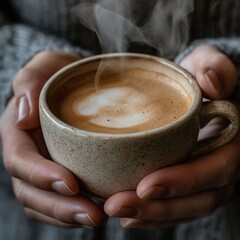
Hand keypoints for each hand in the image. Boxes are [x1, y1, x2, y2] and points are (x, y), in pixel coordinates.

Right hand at [0, 51, 106, 227]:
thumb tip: (23, 114)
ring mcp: (42, 166)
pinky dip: (74, 211)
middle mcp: (28, 153)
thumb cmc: (60, 74)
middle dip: (59, 206)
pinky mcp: (59, 173)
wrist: (75, 84)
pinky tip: (98, 211)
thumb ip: (30, 81)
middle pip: (31, 191)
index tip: (70, 184)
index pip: (20, 160)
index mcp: (18, 130)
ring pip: (45, 202)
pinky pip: (60, 201)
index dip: (40, 175)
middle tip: (94, 214)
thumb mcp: (46, 65)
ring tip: (99, 218)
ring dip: (70, 215)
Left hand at [104, 44, 239, 228]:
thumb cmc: (198, 79)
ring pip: (182, 209)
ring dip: (148, 215)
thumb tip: (212, 83)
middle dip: (157, 207)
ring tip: (114, 211)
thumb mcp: (207, 66)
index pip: (214, 169)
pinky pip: (174, 208)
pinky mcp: (188, 184)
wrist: (194, 94)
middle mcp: (220, 166)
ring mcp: (205, 179)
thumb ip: (214, 69)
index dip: (184, 181)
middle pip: (196, 199)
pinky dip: (151, 215)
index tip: (145, 185)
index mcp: (230, 141)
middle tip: (117, 205)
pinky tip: (126, 217)